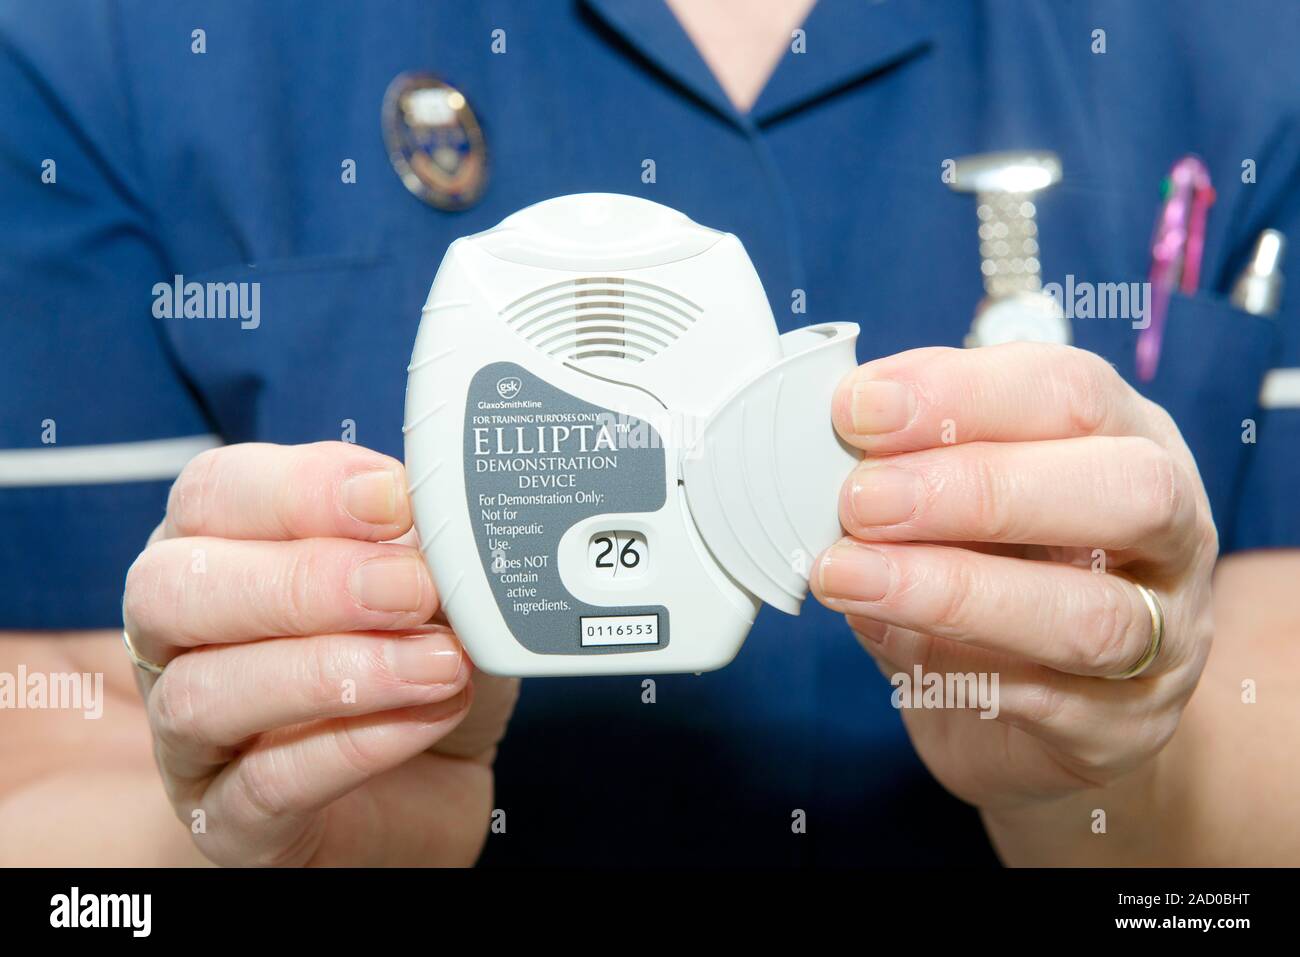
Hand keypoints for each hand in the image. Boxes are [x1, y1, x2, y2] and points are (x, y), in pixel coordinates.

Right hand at [122, 442, 516, 865]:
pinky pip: (265, 785)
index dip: (300, 490)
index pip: (213, 493)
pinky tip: (428, 715)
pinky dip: (357, 743)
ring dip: (334, 670)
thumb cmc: (419, 662)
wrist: (441, 784)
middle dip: (304, 581)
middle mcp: (180, 639)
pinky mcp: (228, 823)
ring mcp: (191, 739)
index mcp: (218, 549)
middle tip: (412, 590)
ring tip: (439, 663)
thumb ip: (423, 539)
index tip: (393, 501)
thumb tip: (435, 507)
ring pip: (204, 693)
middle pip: (173, 588)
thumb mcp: (440, 585)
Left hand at [811, 344, 1216, 810]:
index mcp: (1125, 440)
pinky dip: (954, 669)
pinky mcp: (1125, 727)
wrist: (1032, 716)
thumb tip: (824, 458)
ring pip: (1090, 613)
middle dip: (978, 488)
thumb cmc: (993, 572)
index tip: (859, 409)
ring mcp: (1166, 638)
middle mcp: (1172, 533)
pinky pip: (1050, 702)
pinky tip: (883, 638)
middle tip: (863, 500)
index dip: (964, 392)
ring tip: (848, 577)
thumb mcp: (957, 500)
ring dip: (952, 591)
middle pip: (1125, 490)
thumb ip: (910, 470)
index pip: (1072, 391)